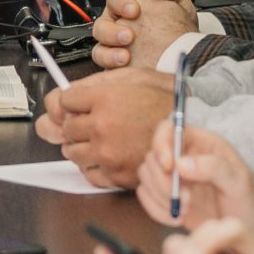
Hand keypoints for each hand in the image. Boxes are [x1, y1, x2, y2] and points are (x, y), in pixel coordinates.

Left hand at [31, 69, 172, 186]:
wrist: (191, 134)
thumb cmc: (167, 104)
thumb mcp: (134, 77)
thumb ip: (97, 82)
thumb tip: (67, 93)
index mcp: (104, 99)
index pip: (62, 101)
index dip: (70, 102)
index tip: (76, 104)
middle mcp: (102, 127)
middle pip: (65, 128)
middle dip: (75, 124)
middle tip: (91, 122)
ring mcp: (108, 154)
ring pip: (72, 152)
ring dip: (81, 146)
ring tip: (100, 139)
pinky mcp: (116, 175)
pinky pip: (88, 173)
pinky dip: (94, 166)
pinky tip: (108, 156)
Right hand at [91, 0, 200, 71]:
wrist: (189, 53)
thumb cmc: (179, 26)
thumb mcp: (178, 1)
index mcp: (126, 7)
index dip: (121, 3)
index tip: (134, 9)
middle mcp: (116, 26)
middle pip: (101, 25)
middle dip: (112, 31)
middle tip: (129, 36)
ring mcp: (114, 49)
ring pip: (99, 49)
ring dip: (109, 53)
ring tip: (125, 56)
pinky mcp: (117, 68)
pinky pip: (107, 70)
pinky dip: (113, 68)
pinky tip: (126, 67)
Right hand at [137, 122, 253, 231]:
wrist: (248, 228)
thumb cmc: (247, 200)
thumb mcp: (238, 182)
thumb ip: (213, 167)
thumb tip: (180, 163)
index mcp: (201, 143)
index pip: (169, 129)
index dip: (162, 144)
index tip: (169, 166)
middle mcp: (182, 156)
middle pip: (152, 156)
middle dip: (163, 181)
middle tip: (186, 200)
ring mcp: (172, 176)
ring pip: (146, 176)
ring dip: (160, 196)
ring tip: (185, 210)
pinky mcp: (164, 196)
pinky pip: (145, 196)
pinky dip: (156, 210)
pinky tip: (176, 218)